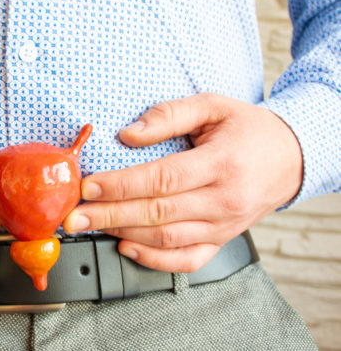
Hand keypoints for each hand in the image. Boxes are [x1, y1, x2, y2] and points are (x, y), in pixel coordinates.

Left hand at [64, 93, 302, 272]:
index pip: (162, 179)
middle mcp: (224, 200)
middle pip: (157, 213)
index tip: (88, 186)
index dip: (120, 185)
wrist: (291, 158)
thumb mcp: (214, 105)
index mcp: (222, 163)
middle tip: (73, 217)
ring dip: (123, 234)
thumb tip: (128, 134)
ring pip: (166, 238)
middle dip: (108, 216)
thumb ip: (170, 113)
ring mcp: (224, 226)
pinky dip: (154, 259)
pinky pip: (186, 260)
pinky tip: (126, 247)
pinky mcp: (222, 240)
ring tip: (90, 227)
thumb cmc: (249, 129)